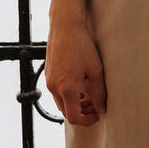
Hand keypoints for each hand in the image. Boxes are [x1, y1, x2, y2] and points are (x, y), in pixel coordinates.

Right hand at [45, 0, 106, 125]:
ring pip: (61, 102)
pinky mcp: (47, 74)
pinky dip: (67, 94)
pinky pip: (56, 91)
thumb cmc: (82, 45)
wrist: (65, 26)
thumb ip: (99, 92)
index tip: (97, 115)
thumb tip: (101, 108)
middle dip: (81, 112)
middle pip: (66, 112)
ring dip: (74, 103)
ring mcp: (49, 81)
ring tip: (89, 94)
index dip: (87, 120)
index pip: (74, 117)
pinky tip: (80, 84)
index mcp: (67, 88)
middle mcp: (54, 87)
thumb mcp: (96, 70)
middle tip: (96, 105)